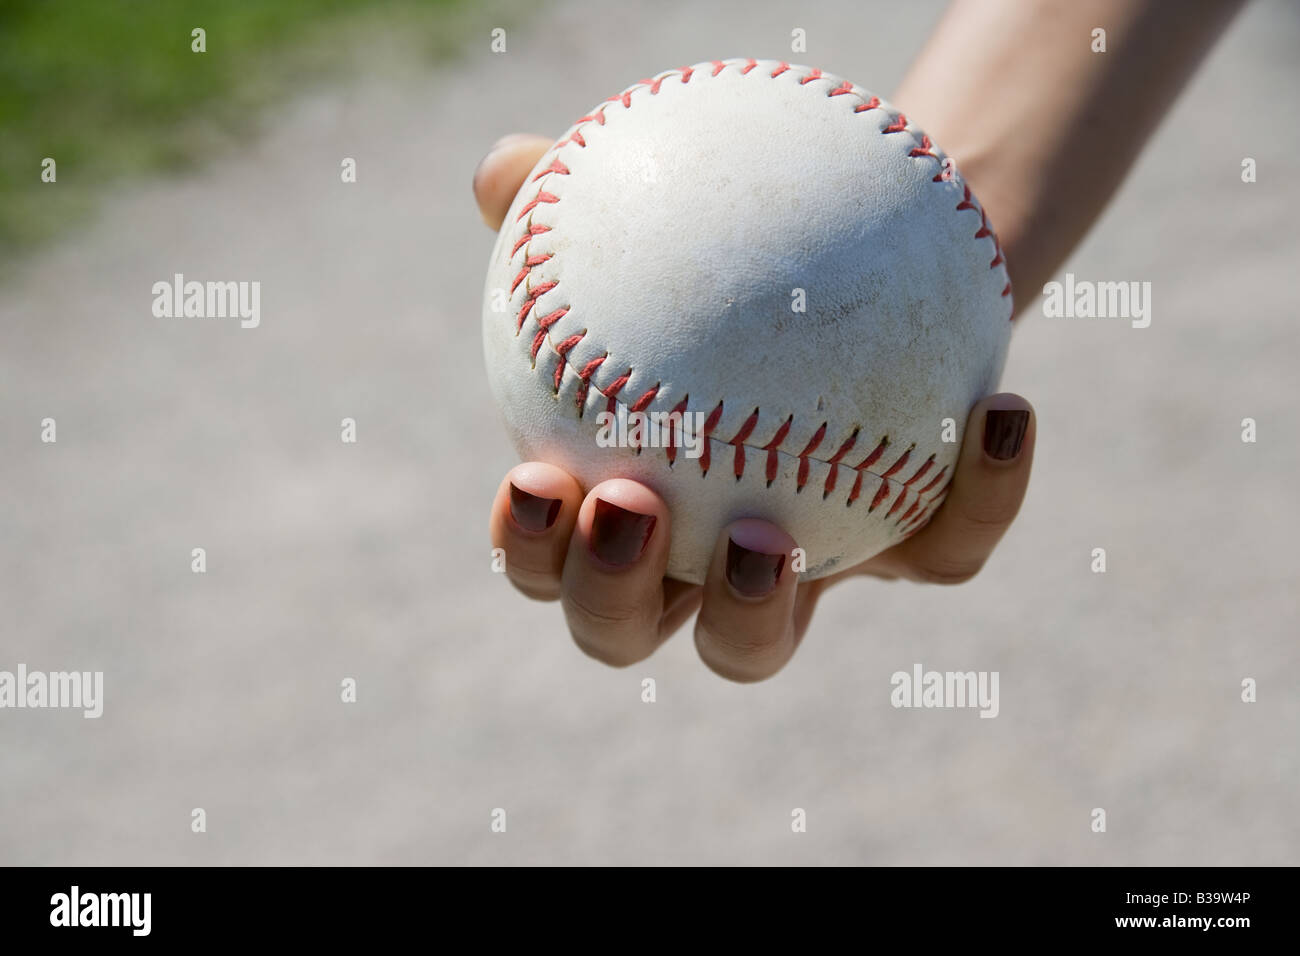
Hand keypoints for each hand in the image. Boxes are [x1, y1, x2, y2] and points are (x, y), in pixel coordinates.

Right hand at [477, 135, 1036, 681]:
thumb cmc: (729, 237)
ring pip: (757, 646)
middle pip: (626, 631)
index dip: (530, 548)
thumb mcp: (653, 202)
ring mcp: (804, 573)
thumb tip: (506, 167)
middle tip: (628, 505)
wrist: (873, 250)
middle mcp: (692, 561)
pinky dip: (980, 495)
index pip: (550, 558)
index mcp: (618, 502)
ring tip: (762, 536)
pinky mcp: (916, 549)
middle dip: (609, 598)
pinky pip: (947, 549)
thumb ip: (567, 196)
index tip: (534, 474)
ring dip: (749, 612)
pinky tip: (1001, 410)